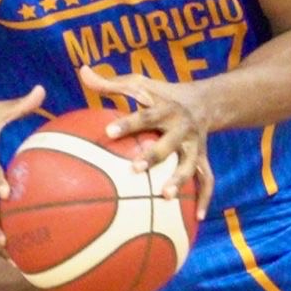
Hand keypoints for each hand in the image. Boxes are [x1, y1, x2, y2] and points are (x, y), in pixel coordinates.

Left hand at [79, 66, 214, 219]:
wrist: (206, 101)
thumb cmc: (163, 94)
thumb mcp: (140, 84)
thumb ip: (110, 83)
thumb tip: (83, 72)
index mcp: (166, 109)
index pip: (146, 115)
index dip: (128, 123)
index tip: (109, 131)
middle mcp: (183, 128)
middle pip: (170, 143)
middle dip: (154, 155)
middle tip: (134, 169)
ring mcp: (196, 146)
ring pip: (190, 165)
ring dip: (180, 180)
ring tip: (165, 197)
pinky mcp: (204, 159)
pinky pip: (207, 181)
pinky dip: (204, 199)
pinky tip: (196, 218)